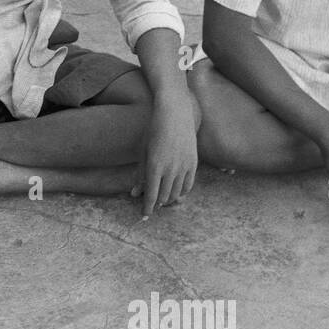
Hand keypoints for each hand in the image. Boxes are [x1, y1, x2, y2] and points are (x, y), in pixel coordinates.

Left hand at [133, 98, 198, 218]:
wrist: (175, 113)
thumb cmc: (154, 130)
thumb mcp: (143, 151)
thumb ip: (139, 174)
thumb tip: (134, 194)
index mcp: (154, 165)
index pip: (151, 194)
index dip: (147, 207)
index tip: (144, 215)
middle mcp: (170, 168)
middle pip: (163, 196)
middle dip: (156, 204)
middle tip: (151, 206)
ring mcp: (184, 166)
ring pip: (176, 193)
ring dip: (168, 199)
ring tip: (162, 201)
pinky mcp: (193, 163)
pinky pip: (188, 185)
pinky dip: (181, 192)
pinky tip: (176, 193)